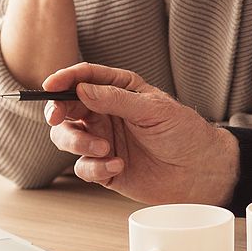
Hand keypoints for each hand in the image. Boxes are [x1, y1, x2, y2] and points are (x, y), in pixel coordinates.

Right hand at [40, 63, 238, 206]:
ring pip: (67, 138)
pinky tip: (118, 166)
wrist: (200, 172)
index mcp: (120, 90)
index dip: (65, 79)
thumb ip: (116, 99)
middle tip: (58, 119)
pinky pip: (83, 167)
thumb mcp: (154, 110)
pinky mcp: (104, 168)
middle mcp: (107, 113)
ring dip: (77, 143)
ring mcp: (103, 141)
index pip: (85, 78)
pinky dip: (95, 168)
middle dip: (58, 113)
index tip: (51, 86)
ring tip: (105, 149)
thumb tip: (82, 89)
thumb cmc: (185, 133)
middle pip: (67, 108)